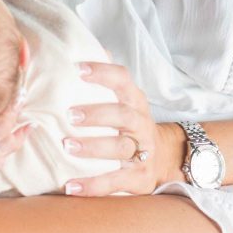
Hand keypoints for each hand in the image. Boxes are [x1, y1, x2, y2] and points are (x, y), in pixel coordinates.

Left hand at [61, 60, 174, 196]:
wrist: (165, 157)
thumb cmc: (131, 121)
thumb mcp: (125, 97)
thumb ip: (108, 76)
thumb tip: (87, 46)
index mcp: (135, 100)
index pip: (122, 80)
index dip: (102, 72)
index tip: (78, 69)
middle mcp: (141, 123)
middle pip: (123, 115)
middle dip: (96, 114)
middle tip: (69, 114)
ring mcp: (142, 152)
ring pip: (120, 149)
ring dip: (93, 147)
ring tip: (67, 146)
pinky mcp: (139, 179)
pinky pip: (116, 182)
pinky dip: (93, 185)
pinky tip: (70, 186)